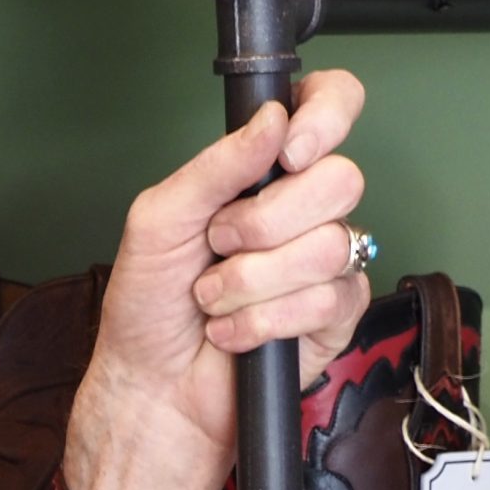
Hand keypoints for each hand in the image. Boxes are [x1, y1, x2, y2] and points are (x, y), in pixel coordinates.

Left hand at [65, 69, 374, 489]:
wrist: (152, 383)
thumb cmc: (148, 302)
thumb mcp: (158, 220)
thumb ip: (213, 166)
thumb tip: (272, 118)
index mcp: (263, 172)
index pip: (327, 107)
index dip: (327, 115)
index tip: (290, 150)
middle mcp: (302, 209)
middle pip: (341, 179)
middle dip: (264, 222)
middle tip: (217, 244)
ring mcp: (327, 261)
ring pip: (330, 245)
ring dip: (252, 280)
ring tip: (213, 297)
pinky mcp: (337, 314)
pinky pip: (329, 298)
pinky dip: (265, 319)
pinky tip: (235, 330)